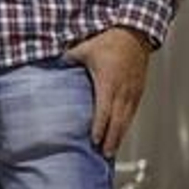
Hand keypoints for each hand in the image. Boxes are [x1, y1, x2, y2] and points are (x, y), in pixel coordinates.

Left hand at [65, 27, 152, 156]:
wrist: (134, 34)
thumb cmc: (109, 41)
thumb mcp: (84, 49)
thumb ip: (67, 59)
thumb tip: (49, 63)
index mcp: (109, 81)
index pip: (104, 109)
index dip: (100, 126)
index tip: (94, 140)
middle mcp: (123, 90)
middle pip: (118, 120)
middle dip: (111, 138)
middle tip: (103, 154)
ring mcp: (133, 92)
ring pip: (127, 119)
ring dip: (119, 136)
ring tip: (111, 150)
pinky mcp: (138, 91)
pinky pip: (133, 113)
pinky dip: (126, 126)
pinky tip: (120, 134)